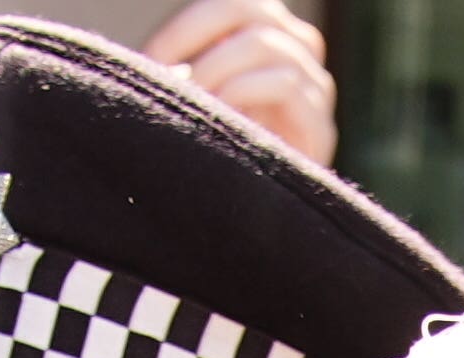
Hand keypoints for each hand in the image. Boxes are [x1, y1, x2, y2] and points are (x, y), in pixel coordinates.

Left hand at [143, 0, 333, 163]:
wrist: (251, 228)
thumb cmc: (214, 157)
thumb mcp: (194, 101)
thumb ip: (183, 70)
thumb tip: (142, 58)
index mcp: (267, 34)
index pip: (232, 4)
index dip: (187, 26)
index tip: (148, 61)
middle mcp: (298, 52)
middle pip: (253, 10)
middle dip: (200, 42)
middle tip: (174, 84)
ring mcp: (315, 89)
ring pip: (266, 46)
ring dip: (217, 72)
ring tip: (195, 108)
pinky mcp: (321, 128)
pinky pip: (285, 86)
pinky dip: (243, 94)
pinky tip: (222, 120)